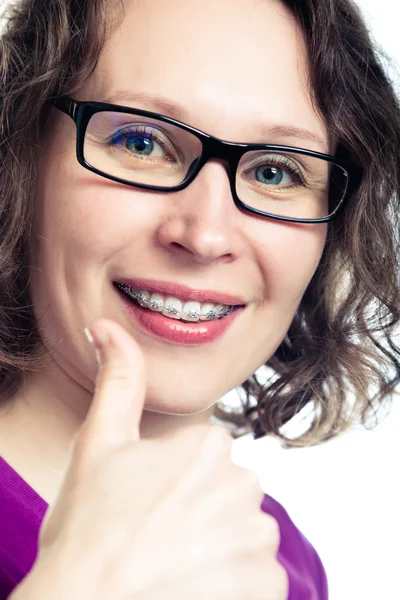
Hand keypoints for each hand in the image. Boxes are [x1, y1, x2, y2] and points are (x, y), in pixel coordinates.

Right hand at [10, 318, 287, 599]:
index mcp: (209, 445)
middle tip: (156, 539)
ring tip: (172, 568)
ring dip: (216, 552)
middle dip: (199, 517)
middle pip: (226, 498)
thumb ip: (118, 381)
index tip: (147, 509)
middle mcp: (243, 483)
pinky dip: (231, 586)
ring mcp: (257, 537)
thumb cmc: (88, 528)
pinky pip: (256, 580)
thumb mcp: (98, 445)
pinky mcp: (267, 587)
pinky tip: (192, 589)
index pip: (205, 463)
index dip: (172, 489)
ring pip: (242, 537)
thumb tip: (105, 326)